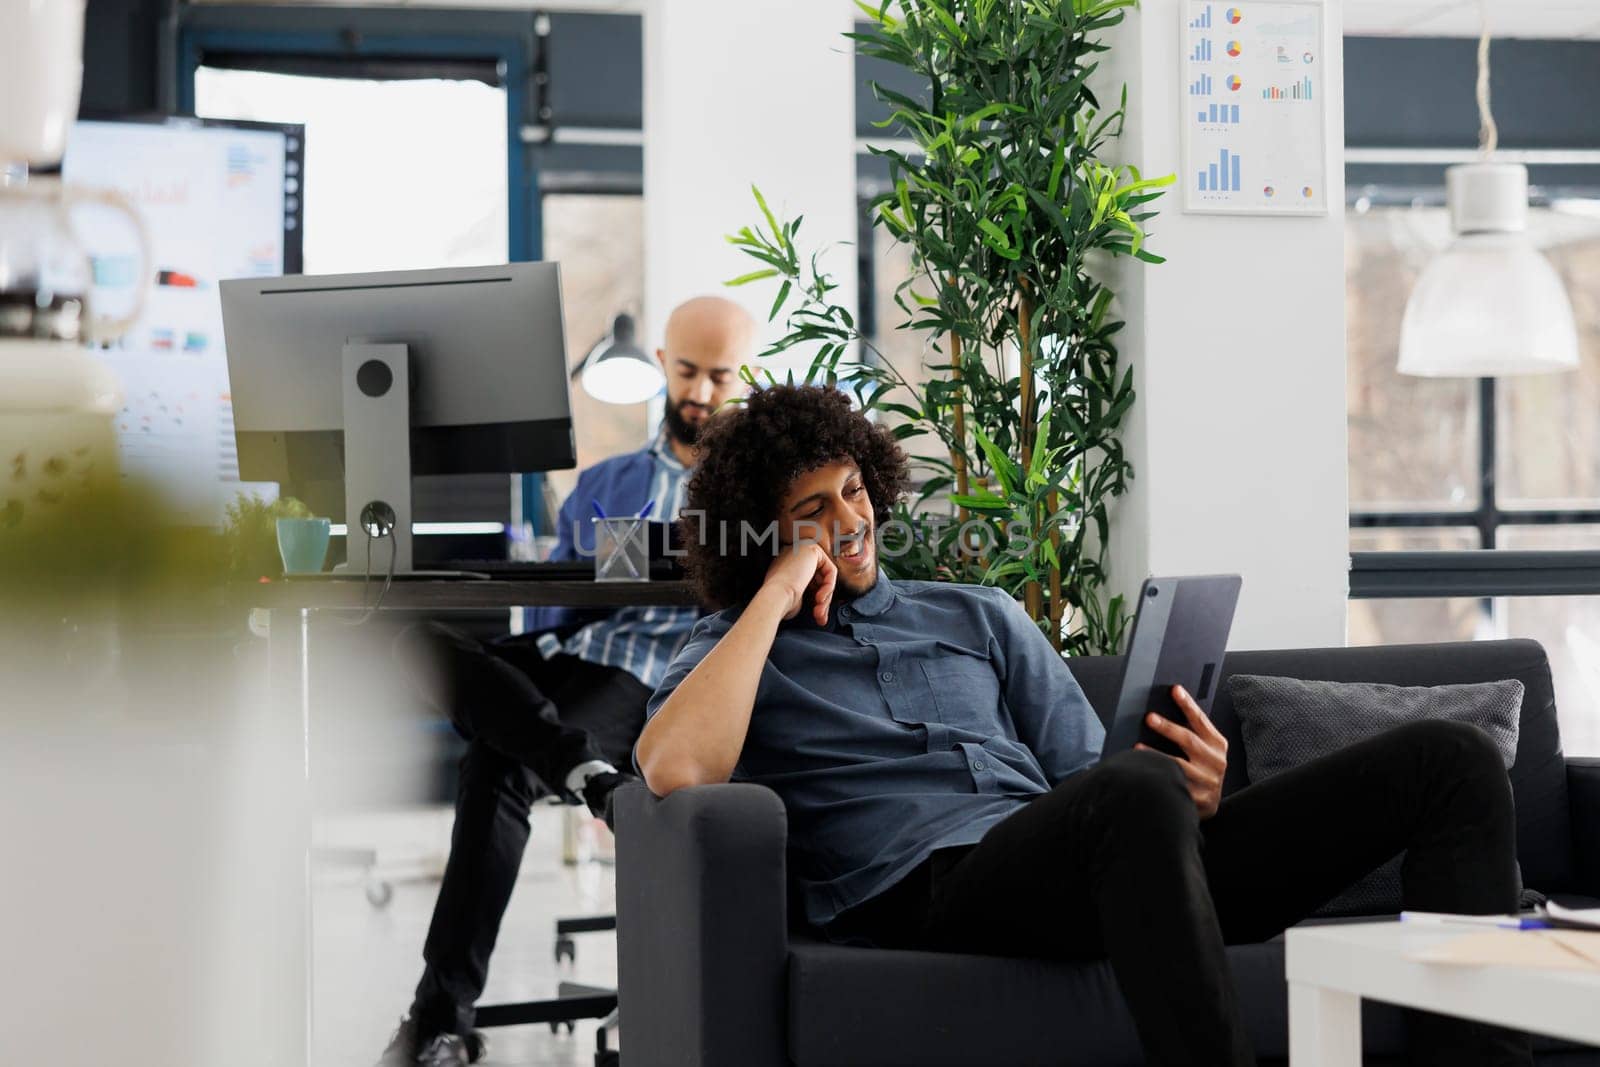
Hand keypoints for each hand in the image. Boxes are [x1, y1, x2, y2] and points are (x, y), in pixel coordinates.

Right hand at [760, 542, 837, 625]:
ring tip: (819, 611)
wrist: (775, 598)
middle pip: (818, 577)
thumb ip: (807, 592)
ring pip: (825, 575)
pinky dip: (829, 587)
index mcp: (784, 565)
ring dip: (826, 596)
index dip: (814, 596)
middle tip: (820, 616)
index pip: (808, 580)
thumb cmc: (780, 603)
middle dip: (823, 599)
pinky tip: (820, 599)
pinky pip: (830, 570)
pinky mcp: (812, 550)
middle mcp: (791, 555)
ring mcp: (801, 549)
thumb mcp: (796, 597)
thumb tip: (822, 602)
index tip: (816, 613)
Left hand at [1136, 685, 1228, 818]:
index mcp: (1218, 744)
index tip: (1175, 689)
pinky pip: (1173, 785)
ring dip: (1155, 755)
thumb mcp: (1203, 750)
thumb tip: (1162, 709)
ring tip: (1137, 747)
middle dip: (1168, 727)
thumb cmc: (1199, 769)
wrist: (1208, 805)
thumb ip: (1191, 733)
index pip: (1200, 720)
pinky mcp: (1198, 800)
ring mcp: (1207, 782)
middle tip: (1149, 717)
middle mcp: (1216, 762)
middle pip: (1189, 740)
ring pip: (1178, 765)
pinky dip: (1158, 776)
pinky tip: (1143, 771)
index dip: (1188, 704)